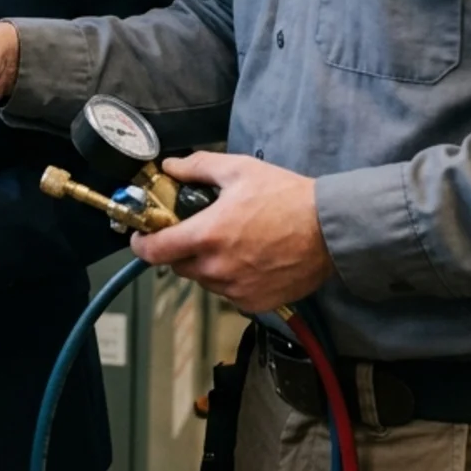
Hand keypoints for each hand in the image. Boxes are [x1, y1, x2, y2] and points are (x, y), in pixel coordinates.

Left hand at [130, 153, 333, 313]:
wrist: (329, 230)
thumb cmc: (285, 196)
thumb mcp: (238, 170)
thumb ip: (197, 168)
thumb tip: (170, 167)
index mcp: (205, 236)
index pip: (153, 251)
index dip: (141, 243)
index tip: (141, 235)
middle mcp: (215, 269)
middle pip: (178, 265)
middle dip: (180, 248)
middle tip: (196, 230)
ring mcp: (235, 290)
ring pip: (204, 280)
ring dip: (206, 265)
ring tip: (229, 243)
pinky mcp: (255, 303)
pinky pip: (228, 294)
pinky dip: (230, 279)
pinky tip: (247, 260)